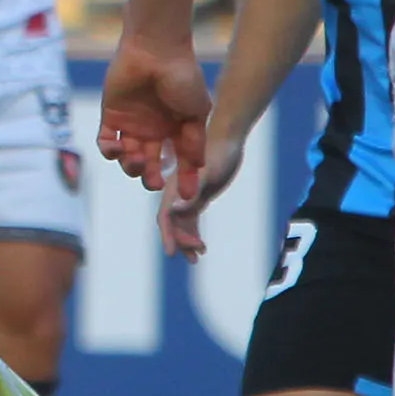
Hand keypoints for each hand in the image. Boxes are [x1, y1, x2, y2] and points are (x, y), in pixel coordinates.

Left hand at [95, 30, 211, 203]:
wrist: (155, 50)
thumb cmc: (182, 77)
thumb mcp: (196, 112)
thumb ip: (194, 140)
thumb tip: (198, 167)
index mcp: (176, 130)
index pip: (180, 161)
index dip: (184, 179)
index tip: (187, 196)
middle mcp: (153, 130)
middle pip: (150, 165)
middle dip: (152, 177)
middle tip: (154, 183)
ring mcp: (131, 124)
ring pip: (128, 158)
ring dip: (132, 166)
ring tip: (138, 161)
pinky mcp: (111, 116)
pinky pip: (106, 143)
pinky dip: (109, 151)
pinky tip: (118, 149)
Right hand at [157, 126, 244, 257]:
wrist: (229, 138)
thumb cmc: (219, 154)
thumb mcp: (207, 176)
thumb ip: (191, 194)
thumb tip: (173, 211)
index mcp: (175, 188)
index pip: (166, 217)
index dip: (167, 235)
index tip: (171, 252)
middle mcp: (177, 193)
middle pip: (174, 224)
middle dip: (181, 241)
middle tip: (196, 255)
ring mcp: (187, 195)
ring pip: (182, 224)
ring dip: (187, 241)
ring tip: (198, 257)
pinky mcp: (198, 196)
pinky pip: (192, 219)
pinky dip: (195, 233)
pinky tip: (203, 247)